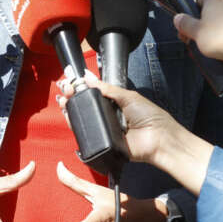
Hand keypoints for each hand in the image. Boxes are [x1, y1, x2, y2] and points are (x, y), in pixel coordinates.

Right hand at [56, 75, 182, 166]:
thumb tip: (88, 77)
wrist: (159, 139)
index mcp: (115, 103)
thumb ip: (107, 88)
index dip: (81, 88)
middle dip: (72, 97)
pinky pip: (87, 135)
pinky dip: (76, 126)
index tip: (71, 81)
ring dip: (70, 110)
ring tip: (63, 100)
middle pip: (85, 106)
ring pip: (83, 120)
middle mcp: (108, 116)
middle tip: (65, 90)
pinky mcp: (103, 144)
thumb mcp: (127, 96)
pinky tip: (68, 116)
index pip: (93, 94)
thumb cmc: (150, 116)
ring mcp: (105, 130)